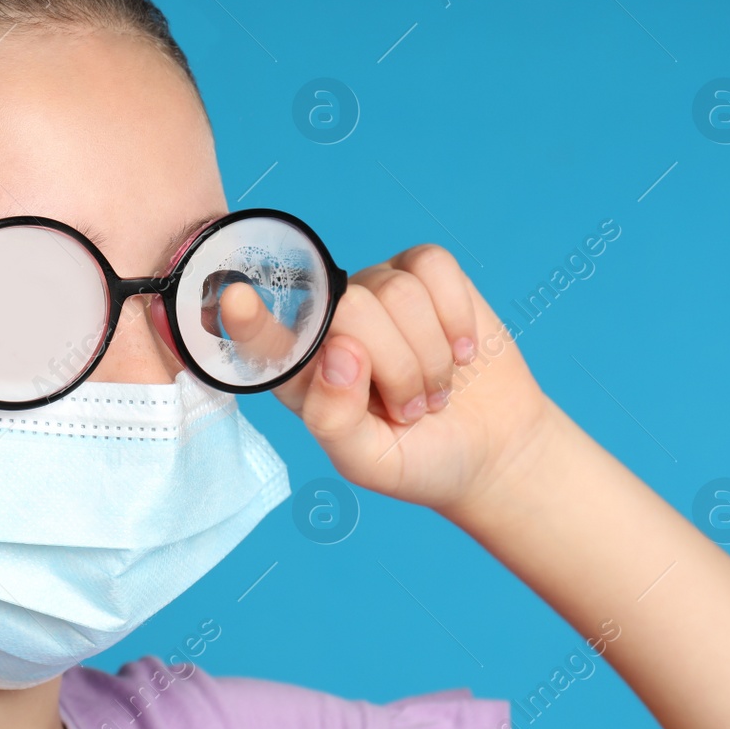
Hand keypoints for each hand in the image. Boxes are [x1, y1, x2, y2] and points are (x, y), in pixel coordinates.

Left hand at [266, 244, 553, 514]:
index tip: (237, 301)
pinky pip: (434, 266)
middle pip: (352, 309)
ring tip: (435, 389)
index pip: (264, 337)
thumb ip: (335, 418)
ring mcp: (376, 292)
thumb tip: (338, 354)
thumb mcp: (369, 461)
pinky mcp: (422, 274)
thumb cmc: (418, 459)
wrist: (492, 450)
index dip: (251, 319)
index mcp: (300, 371)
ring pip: (398, 292)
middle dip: (398, 367)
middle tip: (413, 408)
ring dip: (431, 354)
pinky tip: (462, 351)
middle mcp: (330, 323)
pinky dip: (456, 314)